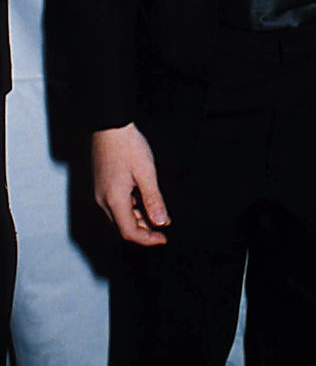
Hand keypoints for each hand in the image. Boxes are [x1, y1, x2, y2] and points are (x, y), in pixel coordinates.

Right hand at [92, 123, 170, 245]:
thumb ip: (153, 199)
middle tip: (164, 224)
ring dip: (139, 218)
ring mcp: (101, 193)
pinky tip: (145, 199)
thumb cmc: (128, 146)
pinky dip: (132, 207)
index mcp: (114, 200)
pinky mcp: (103, 185)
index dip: (147, 239)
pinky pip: (117, 205)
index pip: (129, 232)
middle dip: (145, 230)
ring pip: (120, 216)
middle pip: (124, 227)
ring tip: (158, 211)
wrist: (110, 126)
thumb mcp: (146, 172)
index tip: (163, 238)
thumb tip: (161, 221)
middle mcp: (104, 200)